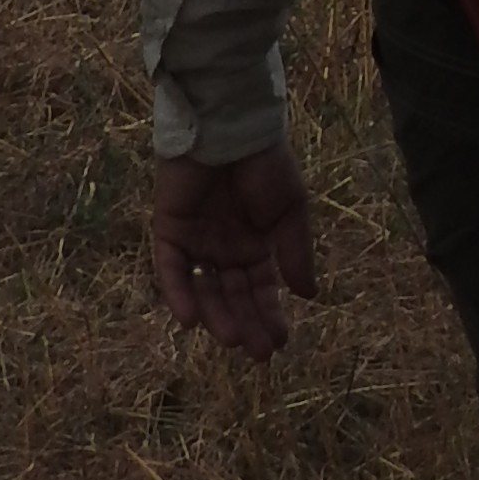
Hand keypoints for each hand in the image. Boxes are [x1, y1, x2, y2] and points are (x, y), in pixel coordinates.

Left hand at [152, 142, 317, 356]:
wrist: (232, 126)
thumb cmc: (267, 164)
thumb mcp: (290, 209)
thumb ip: (295, 251)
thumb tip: (309, 296)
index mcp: (255, 242)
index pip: (261, 288)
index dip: (269, 314)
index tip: (279, 343)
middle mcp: (224, 247)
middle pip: (233, 294)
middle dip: (246, 322)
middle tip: (258, 353)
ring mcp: (196, 240)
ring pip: (203, 288)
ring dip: (216, 315)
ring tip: (232, 339)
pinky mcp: (169, 230)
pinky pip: (171, 269)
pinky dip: (179, 294)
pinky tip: (191, 320)